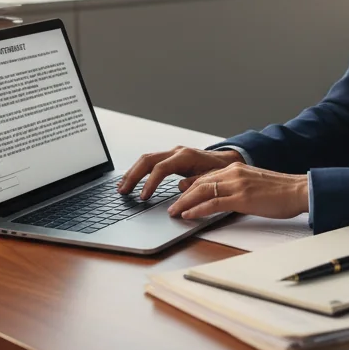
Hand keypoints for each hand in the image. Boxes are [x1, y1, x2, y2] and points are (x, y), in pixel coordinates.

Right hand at [117, 146, 243, 199]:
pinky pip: (151, 162)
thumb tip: (180, 188)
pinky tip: (131, 180)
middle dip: (133, 175)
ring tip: (121, 187)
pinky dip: (139, 170)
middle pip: (148, 160)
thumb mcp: (212, 179)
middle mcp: (177, 152)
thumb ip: (196, 183)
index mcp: (186, 157)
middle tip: (123, 191)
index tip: (143, 197)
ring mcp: (172, 153)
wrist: (227, 161)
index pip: (161, 168)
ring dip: (132, 172)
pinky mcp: (171, 157)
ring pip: (146, 159)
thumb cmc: (221, 171)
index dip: (150, 183)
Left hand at [166, 162, 308, 220]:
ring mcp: (237, 184)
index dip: (190, 188)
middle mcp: (233, 173)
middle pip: (199, 183)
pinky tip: (188, 215)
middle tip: (171, 206)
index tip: (180, 196)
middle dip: (182, 196)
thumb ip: (238, 187)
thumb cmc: (281, 191)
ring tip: (174, 212)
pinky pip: (213, 202)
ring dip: (184, 203)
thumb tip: (224, 197)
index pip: (206, 177)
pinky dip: (197, 209)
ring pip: (202, 191)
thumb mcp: (255, 184)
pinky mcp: (242, 198)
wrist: (299, 190)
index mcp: (236, 168)